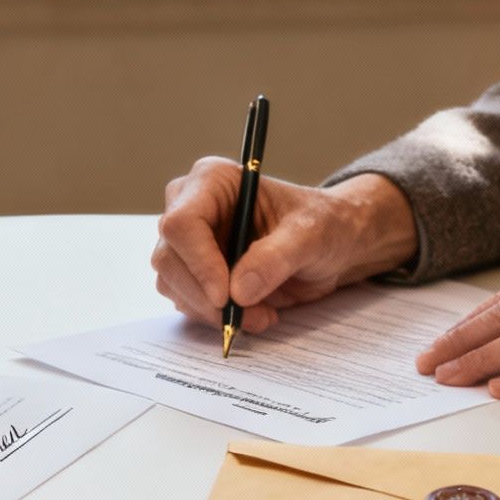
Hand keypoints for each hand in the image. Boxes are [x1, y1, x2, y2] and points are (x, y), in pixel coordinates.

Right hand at [152, 160, 418, 332]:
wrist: (329, 245)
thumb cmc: (322, 225)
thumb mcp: (310, 235)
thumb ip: (276, 258)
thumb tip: (238, 291)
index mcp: (213, 181)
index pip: (182, 223)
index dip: (198, 263)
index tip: (226, 297)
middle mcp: (190, 207)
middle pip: (169, 258)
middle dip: (207, 297)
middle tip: (249, 317)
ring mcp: (188, 243)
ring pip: (173, 285)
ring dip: (214, 312)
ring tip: (263, 314)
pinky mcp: (193, 272)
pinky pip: (187, 302)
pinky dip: (217, 317)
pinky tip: (254, 312)